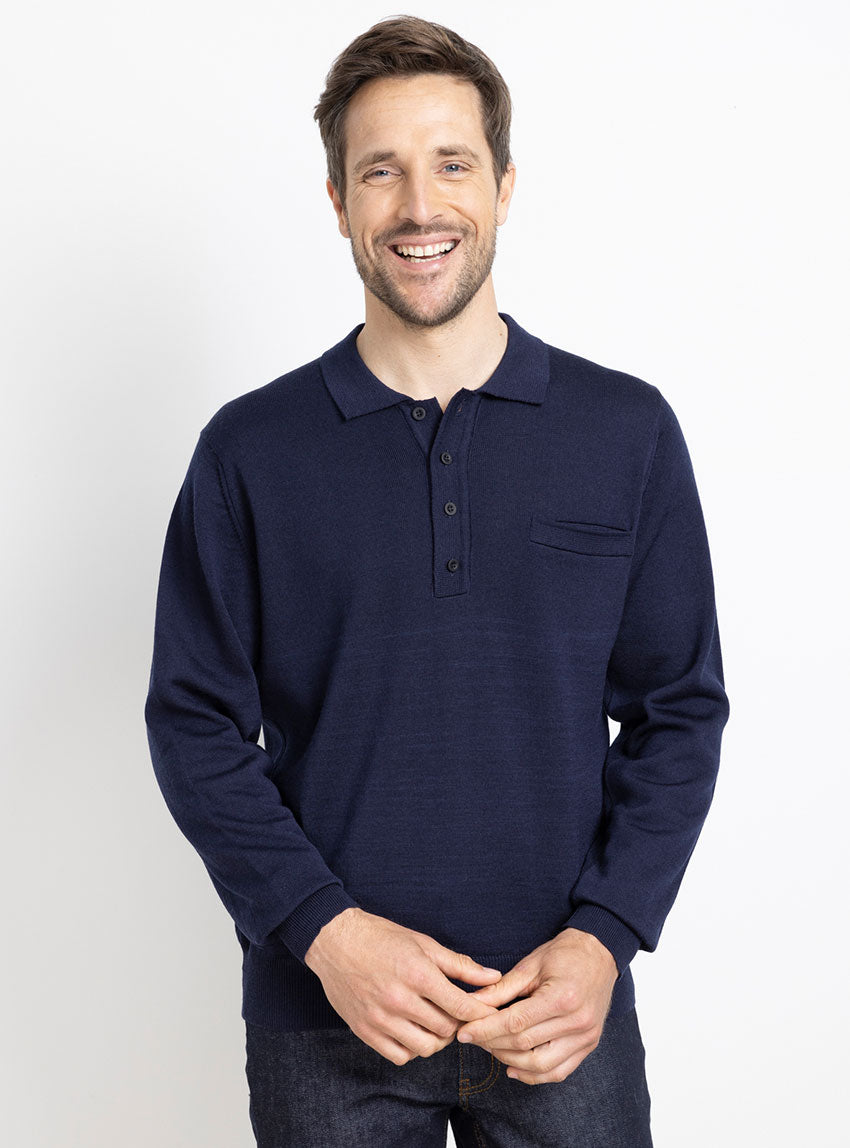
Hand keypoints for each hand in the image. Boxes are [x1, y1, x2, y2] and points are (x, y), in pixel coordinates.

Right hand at [304, 908, 504, 1064]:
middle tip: (456, 1012)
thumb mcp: (423, 944)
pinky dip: (412, 1048)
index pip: (461, 1007)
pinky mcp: (365, 1031)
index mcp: (418, 974)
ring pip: (425, 1047)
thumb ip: (459, 965)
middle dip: (458, 1023)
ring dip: (437, 1038)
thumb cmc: (381, 938)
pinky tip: (412, 1030)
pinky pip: (400, 1056)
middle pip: (446, 1029)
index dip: (480, 1013)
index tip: (487, 1013)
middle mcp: (399, 1000)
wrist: (335, 941)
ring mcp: (380, 1019)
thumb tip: (493, 978)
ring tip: (434, 1021)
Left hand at [453, 927, 618, 1084]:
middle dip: (492, 1044)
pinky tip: (513, 1068)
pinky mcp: (589, 1045)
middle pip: (525, 1045)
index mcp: (562, 997)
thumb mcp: (531, 964)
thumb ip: (501, 988)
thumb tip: (472, 1003)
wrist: (600, 954)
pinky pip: (559, 1071)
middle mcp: (578, 1022)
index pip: (516, 1023)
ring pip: (541, 1065)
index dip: (486, 1030)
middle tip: (472, 1038)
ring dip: (510, 1061)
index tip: (464, 1032)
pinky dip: (534, 1075)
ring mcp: (586, 1037)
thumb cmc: (564, 954)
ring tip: (490, 1048)